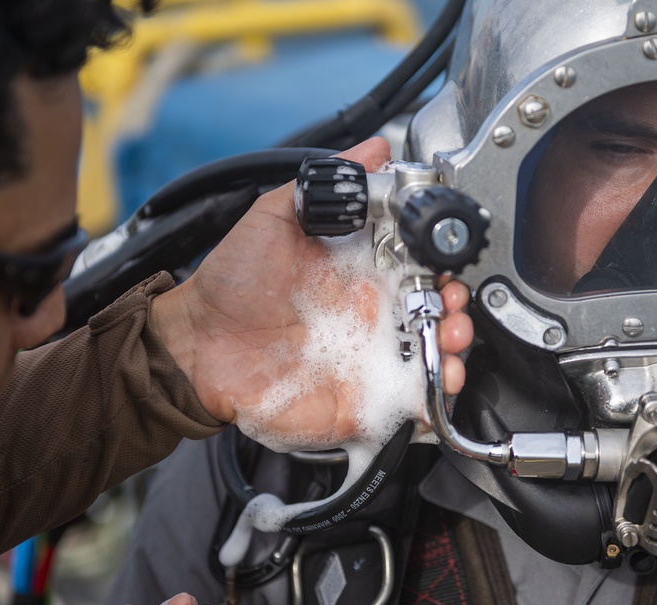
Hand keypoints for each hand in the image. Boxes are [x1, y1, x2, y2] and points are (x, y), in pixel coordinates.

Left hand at [151, 137, 473, 440]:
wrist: (197, 345)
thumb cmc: (233, 282)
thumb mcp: (275, 215)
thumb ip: (326, 185)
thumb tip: (376, 146)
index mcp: (362, 275)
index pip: (421, 269)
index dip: (444, 267)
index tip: (450, 263)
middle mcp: (372, 318)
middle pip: (438, 316)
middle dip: (460, 311)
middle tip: (454, 304)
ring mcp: (368, 361)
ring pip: (432, 361)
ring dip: (455, 353)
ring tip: (451, 342)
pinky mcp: (359, 401)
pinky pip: (407, 406)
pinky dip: (432, 402)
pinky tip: (438, 386)